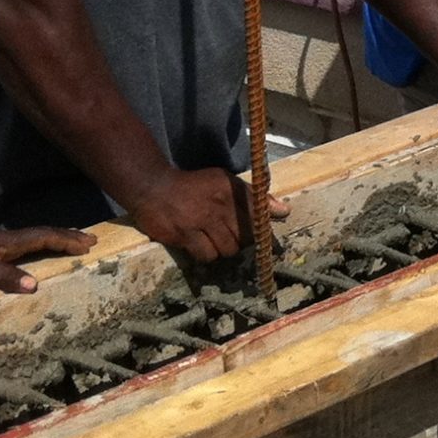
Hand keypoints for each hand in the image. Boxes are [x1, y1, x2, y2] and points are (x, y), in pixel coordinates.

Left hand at [0, 225, 94, 293]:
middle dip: (68, 236)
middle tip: (91, 241)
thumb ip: (4, 277)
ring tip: (74, 243)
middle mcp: (6, 240)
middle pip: (43, 234)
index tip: (88, 245)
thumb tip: (36, 285)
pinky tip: (40, 253)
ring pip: (35, 238)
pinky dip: (42, 246)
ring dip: (56, 240)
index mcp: (6, 242)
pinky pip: (25, 245)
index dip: (66, 240)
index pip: (43, 236)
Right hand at [123, 167, 282, 265]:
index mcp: (231, 191)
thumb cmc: (193, 185)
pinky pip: (206, 255)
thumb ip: (253, 196)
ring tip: (216, 240)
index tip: (273, 245)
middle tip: (234, 237)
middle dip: (243, 241)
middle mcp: (218, 207)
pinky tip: (201, 246)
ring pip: (227, 250)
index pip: (259, 214)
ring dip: (224, 249)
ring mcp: (200, 222)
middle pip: (245, 237)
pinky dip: (207, 255)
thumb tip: (283, 211)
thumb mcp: (225, 181)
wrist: (153, 187)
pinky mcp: (183, 236)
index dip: (267, 232)